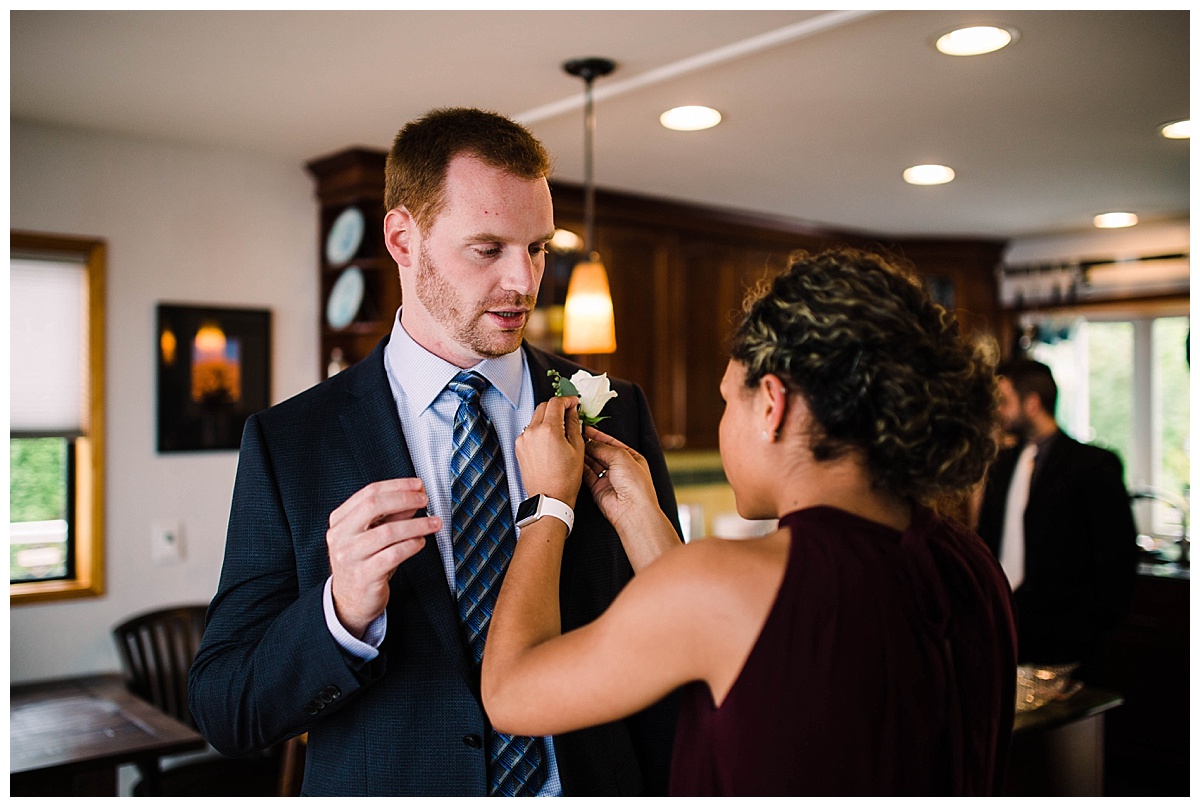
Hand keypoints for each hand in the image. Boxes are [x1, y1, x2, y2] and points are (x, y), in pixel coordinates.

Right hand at [327, 478, 439, 637]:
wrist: (350, 601)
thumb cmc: (364, 563)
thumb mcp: (375, 535)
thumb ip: (392, 515)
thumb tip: (415, 497)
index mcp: (341, 520)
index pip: (369, 492)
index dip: (397, 485)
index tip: (418, 485)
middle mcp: (341, 536)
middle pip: (374, 506)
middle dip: (405, 499)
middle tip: (425, 500)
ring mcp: (350, 556)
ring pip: (387, 532)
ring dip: (416, 524)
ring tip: (433, 523)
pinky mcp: (364, 575)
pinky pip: (393, 555)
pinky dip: (411, 545)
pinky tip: (420, 542)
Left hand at [516, 397, 584, 506]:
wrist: (549, 498)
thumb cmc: (565, 479)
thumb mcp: (577, 448)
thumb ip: (574, 425)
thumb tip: (572, 412)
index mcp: (548, 430)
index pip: (556, 402)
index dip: (567, 400)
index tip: (574, 402)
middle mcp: (532, 432)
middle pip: (543, 406)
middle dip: (557, 407)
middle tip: (569, 413)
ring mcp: (523, 439)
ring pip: (535, 418)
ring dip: (547, 418)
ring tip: (560, 430)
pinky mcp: (519, 447)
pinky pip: (530, 431)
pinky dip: (539, 430)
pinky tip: (549, 441)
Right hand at [583, 427, 661, 534]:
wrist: (632, 510)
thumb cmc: (635, 484)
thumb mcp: (620, 456)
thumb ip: (602, 447)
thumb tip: (589, 442)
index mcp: (630, 457)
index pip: (611, 442)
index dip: (598, 435)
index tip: (585, 428)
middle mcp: (619, 467)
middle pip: (600, 451)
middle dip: (589, 444)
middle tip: (575, 435)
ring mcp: (608, 478)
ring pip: (593, 462)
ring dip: (584, 454)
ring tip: (572, 445)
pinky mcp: (598, 488)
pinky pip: (587, 474)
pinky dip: (580, 467)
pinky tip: (574, 459)